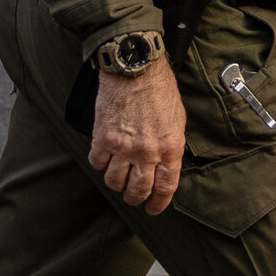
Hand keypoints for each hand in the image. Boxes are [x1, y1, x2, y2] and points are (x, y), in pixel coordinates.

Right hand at [89, 57, 185, 213]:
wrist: (135, 66)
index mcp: (170, 148)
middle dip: (135, 198)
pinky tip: (104, 156)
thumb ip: (171, 146)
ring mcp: (123, 147)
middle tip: (132, 195)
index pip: (165, 188)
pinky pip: (97, 163)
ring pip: (114, 182)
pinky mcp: (102, 137)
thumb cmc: (159, 88)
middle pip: (138, 191)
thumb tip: (165, 165)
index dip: (157, 203)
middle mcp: (147, 152)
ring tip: (117, 176)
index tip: (152, 208)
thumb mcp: (177, 119)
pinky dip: (100, 163)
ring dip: (116, 182)